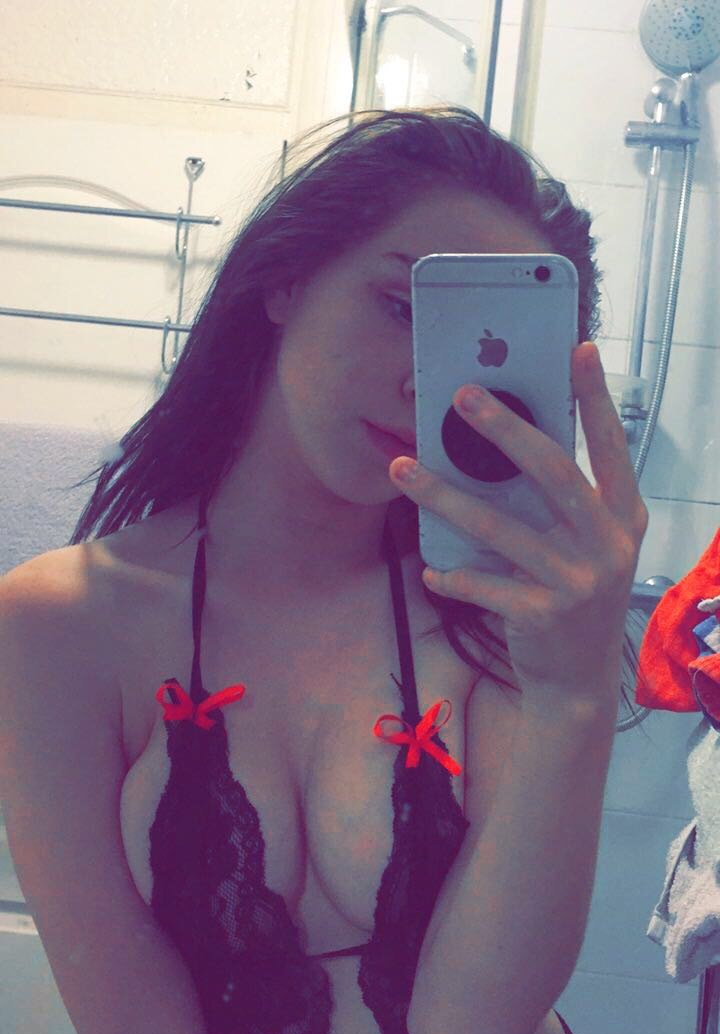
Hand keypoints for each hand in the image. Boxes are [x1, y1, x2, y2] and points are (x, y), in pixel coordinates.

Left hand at [389, 342, 648, 705]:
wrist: (578, 683)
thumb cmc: (574, 598)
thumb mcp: (585, 546)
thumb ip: (562, 503)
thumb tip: (510, 441)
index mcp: (623, 517)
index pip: (611, 447)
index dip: (596, 399)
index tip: (577, 350)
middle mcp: (609, 545)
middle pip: (553, 472)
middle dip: (505, 428)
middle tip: (462, 395)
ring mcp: (578, 581)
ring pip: (499, 526)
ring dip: (443, 495)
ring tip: (402, 468)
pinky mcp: (543, 615)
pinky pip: (483, 583)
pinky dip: (453, 574)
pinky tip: (431, 569)